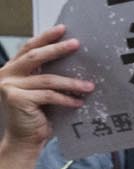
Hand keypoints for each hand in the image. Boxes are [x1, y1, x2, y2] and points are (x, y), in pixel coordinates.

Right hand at [0, 26, 92, 148]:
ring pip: (47, 79)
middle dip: (57, 49)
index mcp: (11, 69)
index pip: (28, 48)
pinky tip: (79, 102)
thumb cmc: (37, 115)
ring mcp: (9, 86)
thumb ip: (47, 75)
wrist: (25, 140)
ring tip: (90, 85)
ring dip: (71, 82)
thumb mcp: (42, 91)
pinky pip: (48, 95)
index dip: (45, 37)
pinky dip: (66, 99)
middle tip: (77, 44)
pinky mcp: (16, 98)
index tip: (63, 28)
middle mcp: (6, 74)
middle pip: (35, 57)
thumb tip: (75, 59)